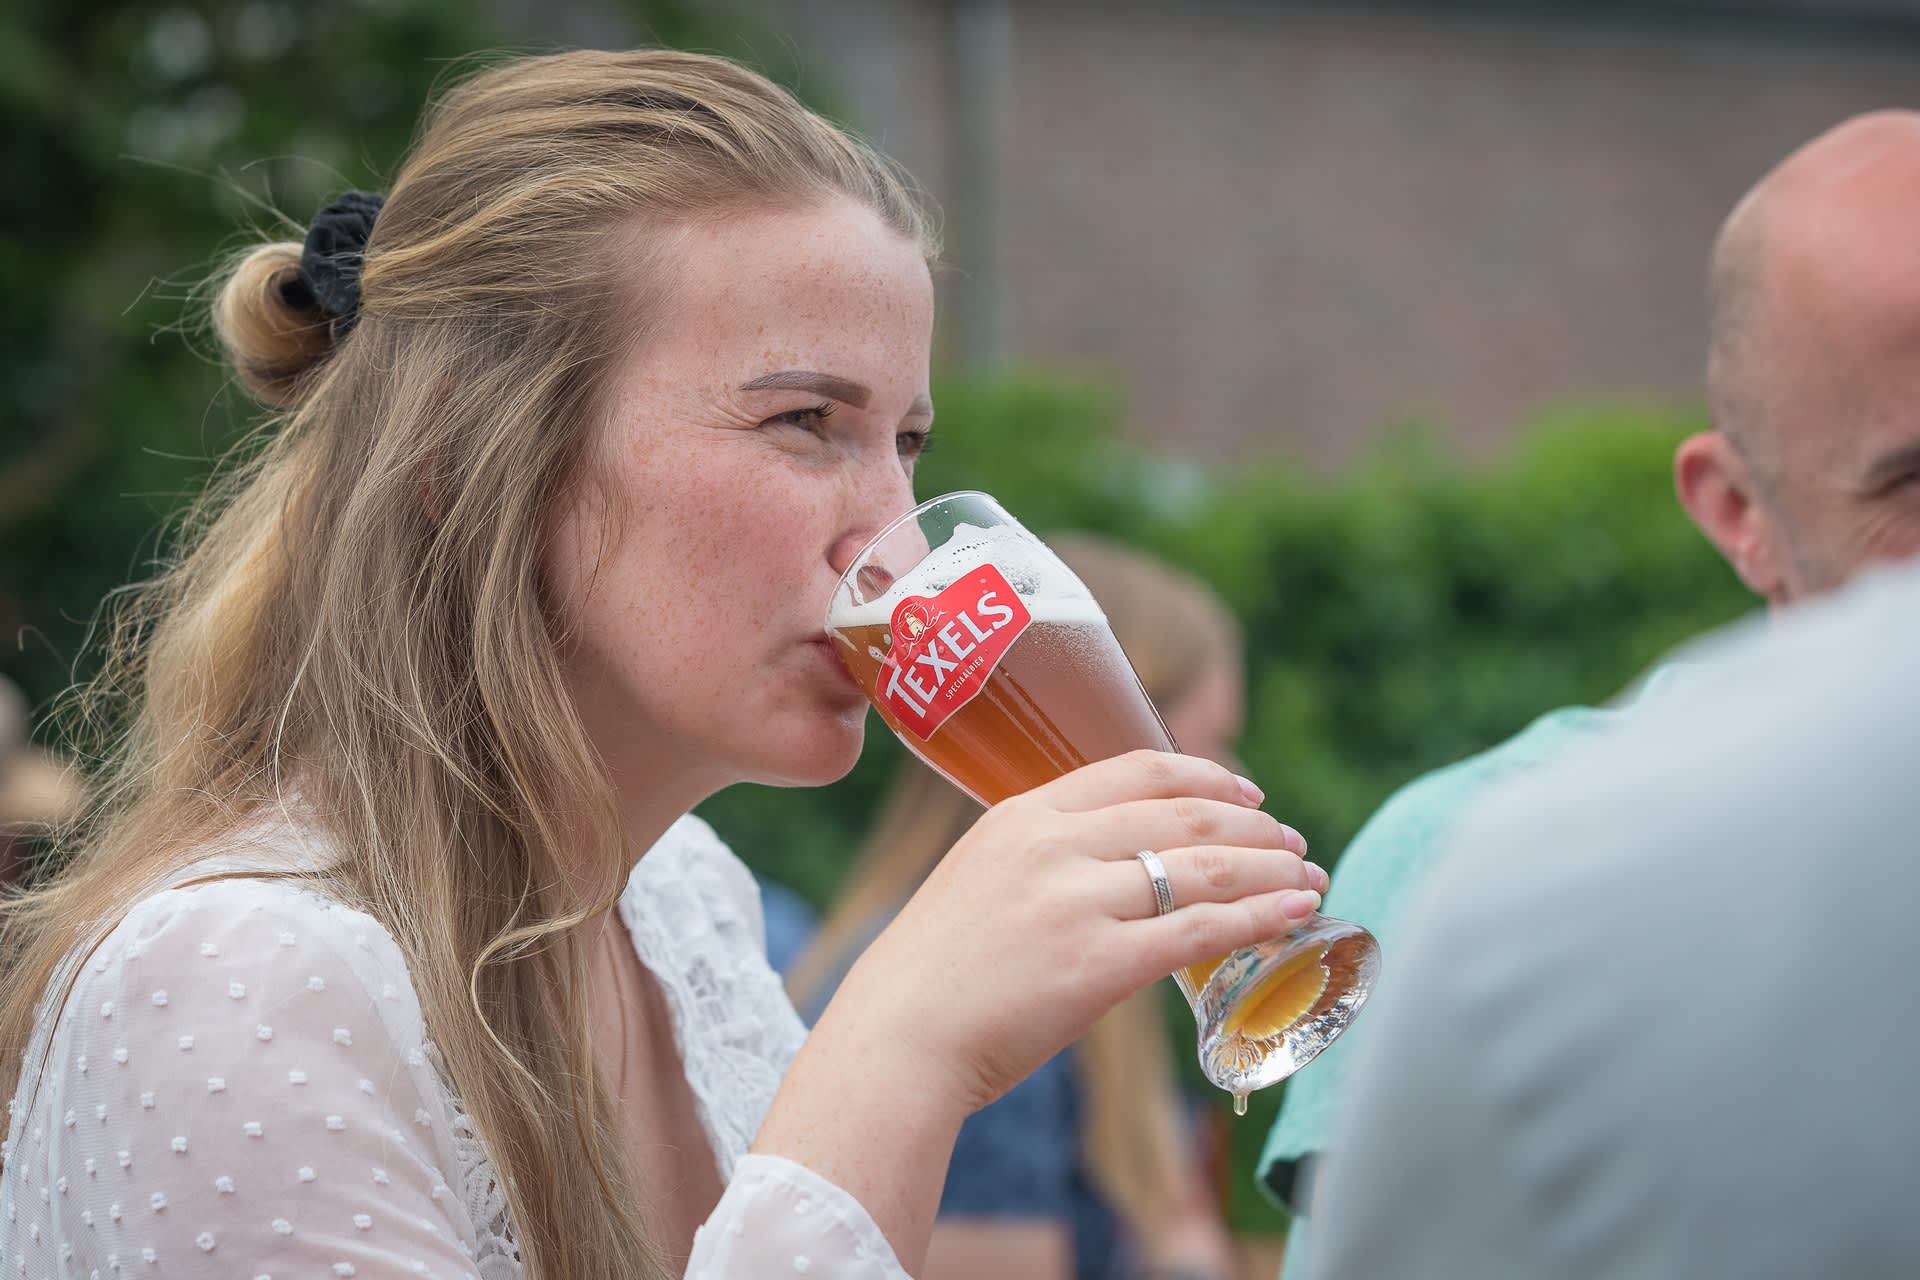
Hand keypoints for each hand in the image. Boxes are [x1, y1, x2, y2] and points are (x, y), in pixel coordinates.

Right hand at [828, 749, 1323, 1117]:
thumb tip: (1120, 864)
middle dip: (1253, 827)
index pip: (1136, 769)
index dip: (1205, 775)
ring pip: (1202, 868)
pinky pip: (1199, 930)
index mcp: (1022, 814)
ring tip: (1308, 877)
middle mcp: (1052, 845)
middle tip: (1293, 842)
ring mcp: (1075, 902)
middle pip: (1183, 815)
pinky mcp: (1096, 965)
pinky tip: (1296, 916)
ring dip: (1270, 870)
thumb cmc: (936, 974)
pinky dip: (1259, 919)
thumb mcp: (980, 879)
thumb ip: (1044, 858)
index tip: (1247, 792)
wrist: (897, 1040)